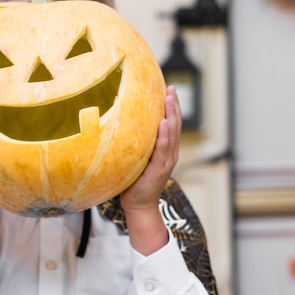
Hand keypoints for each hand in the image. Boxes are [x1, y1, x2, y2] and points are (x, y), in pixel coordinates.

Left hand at [120, 85, 180, 212]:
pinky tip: (163, 123)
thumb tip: (119, 126)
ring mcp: (166, 161)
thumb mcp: (135, 160)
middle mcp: (169, 154)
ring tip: (169, 99)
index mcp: (165, 150)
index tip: (168, 89)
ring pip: (172, 134)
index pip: (171, 125)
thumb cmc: (133, 183)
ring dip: (171, 115)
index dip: (171, 108)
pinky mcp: (159, 170)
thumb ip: (135, 145)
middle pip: (175, 125)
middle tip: (171, 88)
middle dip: (174, 106)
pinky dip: (164, 136)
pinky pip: (163, 150)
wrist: (138, 206)